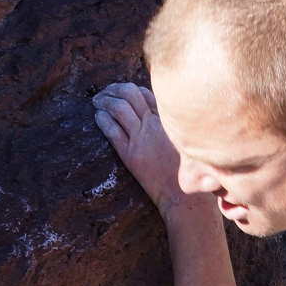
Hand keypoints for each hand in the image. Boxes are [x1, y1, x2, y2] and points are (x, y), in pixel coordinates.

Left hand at [93, 83, 183, 211]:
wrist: (183, 195)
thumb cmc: (188, 173)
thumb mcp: (187, 142)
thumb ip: (177, 128)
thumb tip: (166, 119)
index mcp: (168, 121)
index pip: (146, 94)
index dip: (132, 90)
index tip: (124, 92)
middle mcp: (154, 125)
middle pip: (130, 94)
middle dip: (114, 89)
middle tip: (106, 92)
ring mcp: (142, 139)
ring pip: (119, 108)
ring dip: (105, 101)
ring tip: (97, 102)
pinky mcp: (131, 155)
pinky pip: (112, 131)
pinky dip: (102, 120)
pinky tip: (98, 117)